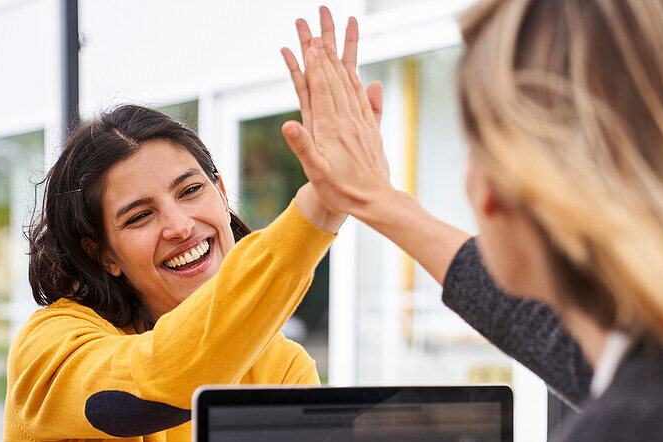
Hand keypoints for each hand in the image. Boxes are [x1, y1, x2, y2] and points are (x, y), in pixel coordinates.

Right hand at [281, 7, 395, 220]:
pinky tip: (354, 68)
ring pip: (351, 78)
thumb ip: (303, 146)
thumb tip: (287, 123)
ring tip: (341, 27)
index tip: (310, 37)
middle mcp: (347, 117)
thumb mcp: (316, 172)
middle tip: (321, 16)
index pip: (322, 85)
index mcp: (331, 125)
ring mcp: (360, 120)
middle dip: (327, 43)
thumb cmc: (342, 191)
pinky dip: (355, 76)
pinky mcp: (369, 127)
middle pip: (336, 72)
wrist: (375, 202)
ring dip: (344, 51)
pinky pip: (362, 95)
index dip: (315, 60)